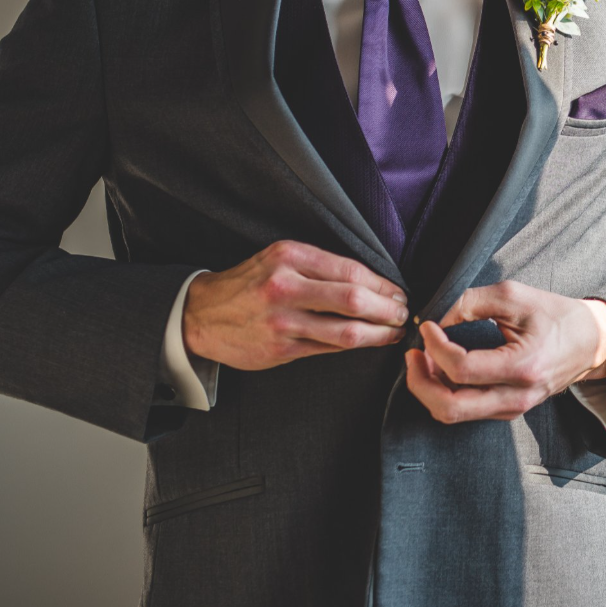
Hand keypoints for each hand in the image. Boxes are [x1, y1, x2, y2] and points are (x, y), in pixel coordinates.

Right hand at [181, 239, 409, 369]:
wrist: (202, 314)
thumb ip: (319, 268)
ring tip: (393, 331)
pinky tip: (367, 342)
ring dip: (378, 333)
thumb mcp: (279, 260)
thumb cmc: (248, 284)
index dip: (383, 285)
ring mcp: (283, 321)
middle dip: (387, 309)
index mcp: (290, 257)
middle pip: (353, 299)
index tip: (399, 292)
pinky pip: (328, 348)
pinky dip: (353, 346)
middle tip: (403, 313)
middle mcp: (286, 287)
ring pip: (346, 330)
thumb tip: (370, 283)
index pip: (351, 271)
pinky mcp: (281, 349)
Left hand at [405, 280, 605, 423]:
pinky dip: (444, 392)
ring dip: (429, 388)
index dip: (434, 347)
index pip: (461, 369)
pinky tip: (440, 369)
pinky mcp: (507, 411)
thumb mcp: (514, 296)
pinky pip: (465, 411)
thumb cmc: (555, 315)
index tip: (427, 326)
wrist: (591, 342)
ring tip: (423, 358)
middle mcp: (516, 397)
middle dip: (419, 381)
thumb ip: (471, 302)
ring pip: (453, 414)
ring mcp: (512, 409)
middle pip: (449, 407)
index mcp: (522, 367)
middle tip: (412, 353)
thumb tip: (437, 318)